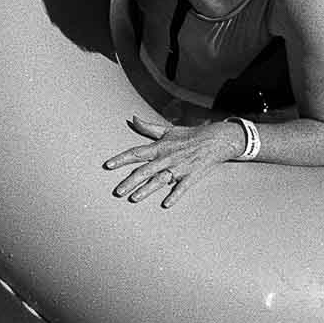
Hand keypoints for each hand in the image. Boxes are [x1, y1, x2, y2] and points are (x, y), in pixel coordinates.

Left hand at [103, 115, 245, 207]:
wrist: (215, 139)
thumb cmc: (190, 135)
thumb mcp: (168, 130)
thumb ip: (148, 127)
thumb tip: (133, 118)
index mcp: (160, 147)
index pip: (136, 153)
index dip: (121, 159)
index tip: (108, 165)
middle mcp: (167, 158)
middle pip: (145, 170)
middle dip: (130, 181)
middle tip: (117, 191)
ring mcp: (179, 167)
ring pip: (160, 180)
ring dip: (147, 190)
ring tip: (134, 199)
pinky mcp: (191, 175)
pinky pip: (182, 187)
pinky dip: (175, 195)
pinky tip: (166, 204)